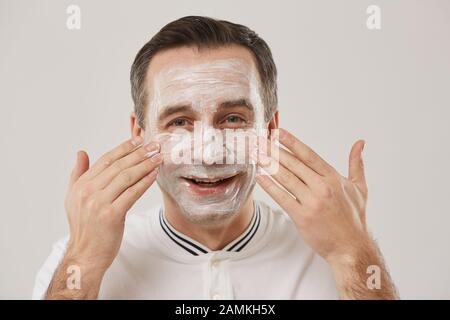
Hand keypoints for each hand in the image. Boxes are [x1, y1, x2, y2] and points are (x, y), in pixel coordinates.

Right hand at [64, 136, 161, 271]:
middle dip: (139, 154)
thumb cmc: (84, 227)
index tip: (138, 140)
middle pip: (118, 166)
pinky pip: (132, 193)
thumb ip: (78, 174)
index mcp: (81, 185)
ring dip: (145, 165)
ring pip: (126, 177)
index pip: (106, 160)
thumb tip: (81, 152)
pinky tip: (154, 175)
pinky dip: (144, 182)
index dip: (123, 148)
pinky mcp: (112, 215)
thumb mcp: (74, 198)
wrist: (85, 254)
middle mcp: (88, 191)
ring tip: (158, 157)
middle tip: (154, 146)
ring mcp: (99, 203)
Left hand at [255, 128, 397, 298]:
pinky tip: (260, 177)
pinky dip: (269, 186)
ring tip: (256, 154)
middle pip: (294, 164)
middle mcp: (322, 187)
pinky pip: (282, 197)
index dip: (292, 142)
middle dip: (275, 150)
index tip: (279, 132)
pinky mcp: (302, 216)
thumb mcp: (360, 188)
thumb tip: (360, 143)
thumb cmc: (354, 218)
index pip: (309, 155)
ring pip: (285, 178)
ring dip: (268, 165)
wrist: (351, 248)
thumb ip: (357, 164)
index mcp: (334, 178)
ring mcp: (312, 202)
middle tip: (260, 140)